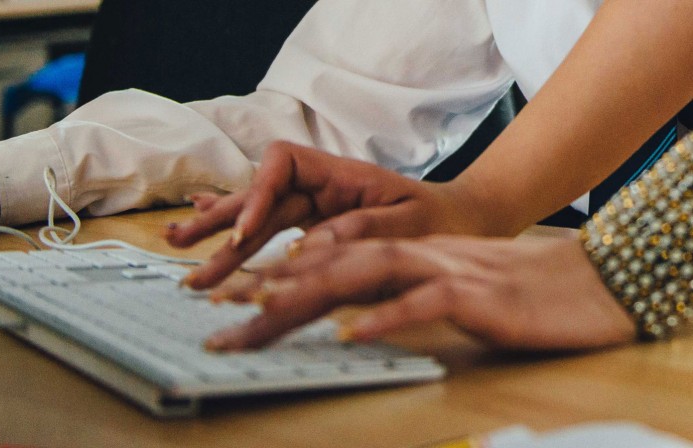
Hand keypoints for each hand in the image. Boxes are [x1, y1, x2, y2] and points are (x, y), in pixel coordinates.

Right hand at [166, 141, 488, 287]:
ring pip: (256, 218)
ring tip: (179, 248)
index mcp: (341, 174)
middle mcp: (320, 187)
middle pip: (258, 196)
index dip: (258, 194)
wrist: (458, 224)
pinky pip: (268, 227)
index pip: (282, 164)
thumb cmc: (440, 220)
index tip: (247, 232)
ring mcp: (313, 207)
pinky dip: (238, 226)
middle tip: (183, 248)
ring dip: (218, 235)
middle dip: (221, 223)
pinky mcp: (312, 227)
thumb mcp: (413, 224)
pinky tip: (207, 226)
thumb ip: (364, 227)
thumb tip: (311, 243)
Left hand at [203, 235, 635, 350]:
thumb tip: (342, 319)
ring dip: (307, 291)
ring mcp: (439, 271)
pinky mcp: (472, 294)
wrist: (580, 280)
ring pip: (360, 274)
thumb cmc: (506, 294)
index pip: (325, 267)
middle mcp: (409, 257)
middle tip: (219, 311)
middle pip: (326, 268)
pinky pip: (420, 303)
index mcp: (399, 259)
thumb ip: (391, 297)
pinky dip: (382, 317)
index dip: (274, 283)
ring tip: (261, 308)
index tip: (229, 304)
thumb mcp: (438, 294)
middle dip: (269, 290)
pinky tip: (350, 334)